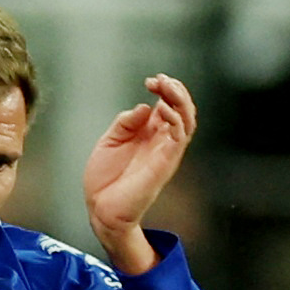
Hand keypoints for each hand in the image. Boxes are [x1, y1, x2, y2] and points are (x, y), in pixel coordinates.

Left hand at [82, 75, 196, 275]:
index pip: (168, 104)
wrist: (101, 209)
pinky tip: (162, 110)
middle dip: (175, 89)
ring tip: (166, 88)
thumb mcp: (109, 142)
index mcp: (148, 133)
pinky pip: (180, 137)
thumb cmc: (104, 180)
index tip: (150, 81)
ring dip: (181, 100)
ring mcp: (165, 152)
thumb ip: (126, 123)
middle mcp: (161, 141)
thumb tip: (144, 106)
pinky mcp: (165, 163)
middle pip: (182, 109)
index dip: (165, 88)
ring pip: (188, 120)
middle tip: (160, 80)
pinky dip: (176, 119)